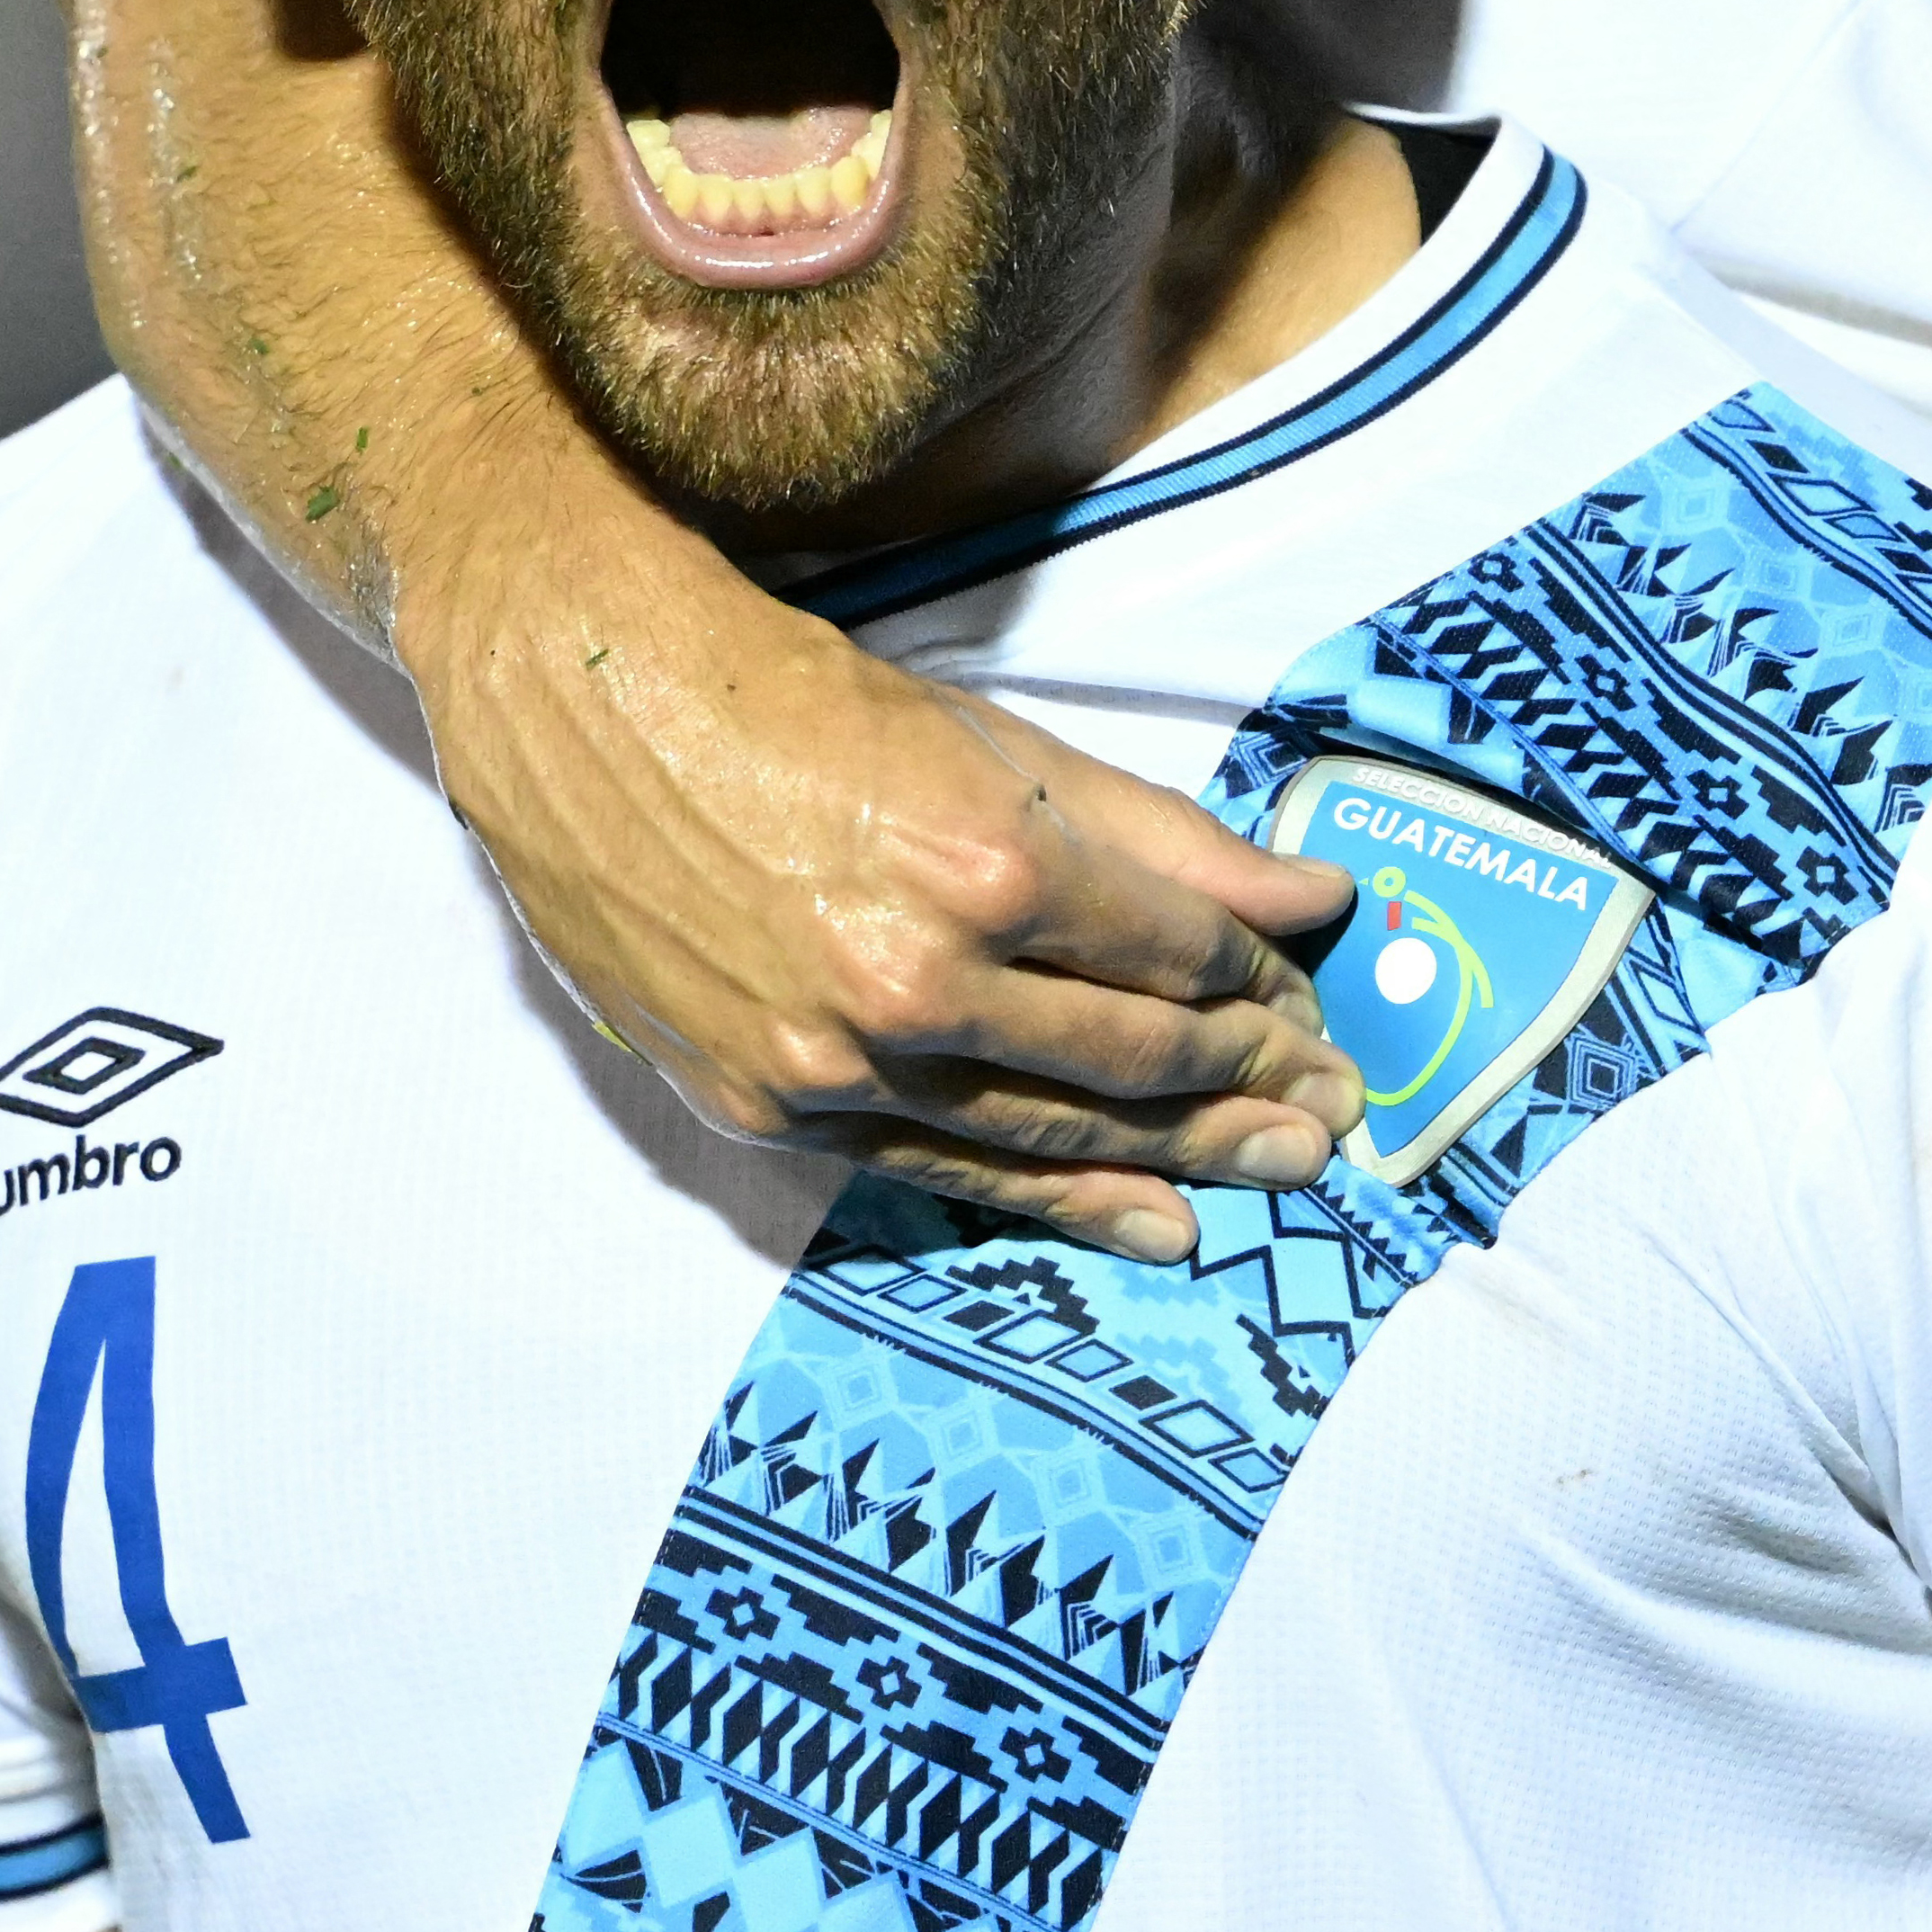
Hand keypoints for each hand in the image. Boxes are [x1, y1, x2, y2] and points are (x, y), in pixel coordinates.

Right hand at [395, 480, 1370, 1258]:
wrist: (594, 713)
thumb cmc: (805, 706)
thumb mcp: (1002, 744)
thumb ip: (1168, 836)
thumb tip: (1317, 899)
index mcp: (990, 866)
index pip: (1181, 952)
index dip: (1265, 983)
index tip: (1315, 1001)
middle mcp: (919, 981)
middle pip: (1138, 1059)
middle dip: (1256, 1084)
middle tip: (1337, 1108)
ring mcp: (837, 1062)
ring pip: (1055, 1134)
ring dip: (1188, 1159)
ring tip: (1281, 1170)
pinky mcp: (770, 1111)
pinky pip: (946, 1171)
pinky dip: (1062, 1204)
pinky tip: (1155, 1225)